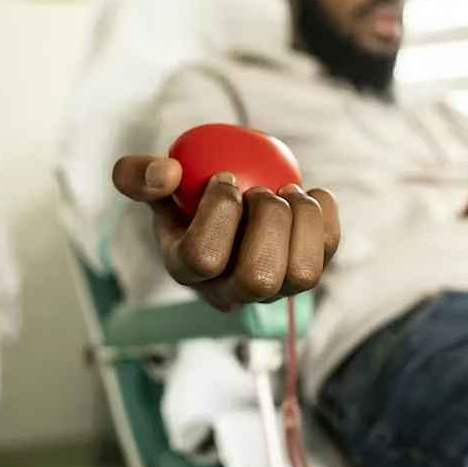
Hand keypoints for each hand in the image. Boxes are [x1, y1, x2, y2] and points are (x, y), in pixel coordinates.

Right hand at [112, 156, 339, 311]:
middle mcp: (232, 292)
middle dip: (267, 222)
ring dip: (302, 220)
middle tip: (261, 190)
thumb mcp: (154, 181)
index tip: (223, 177)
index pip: (202, 258)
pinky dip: (325, 214)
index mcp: (187, 271)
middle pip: (258, 279)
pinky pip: (329, 251)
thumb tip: (168, 175)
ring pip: (303, 275)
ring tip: (287, 191)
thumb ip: (138, 174)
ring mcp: (273, 290)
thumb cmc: (187, 194)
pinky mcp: (305, 273)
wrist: (230, 200)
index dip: (219, 211)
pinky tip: (308, 193)